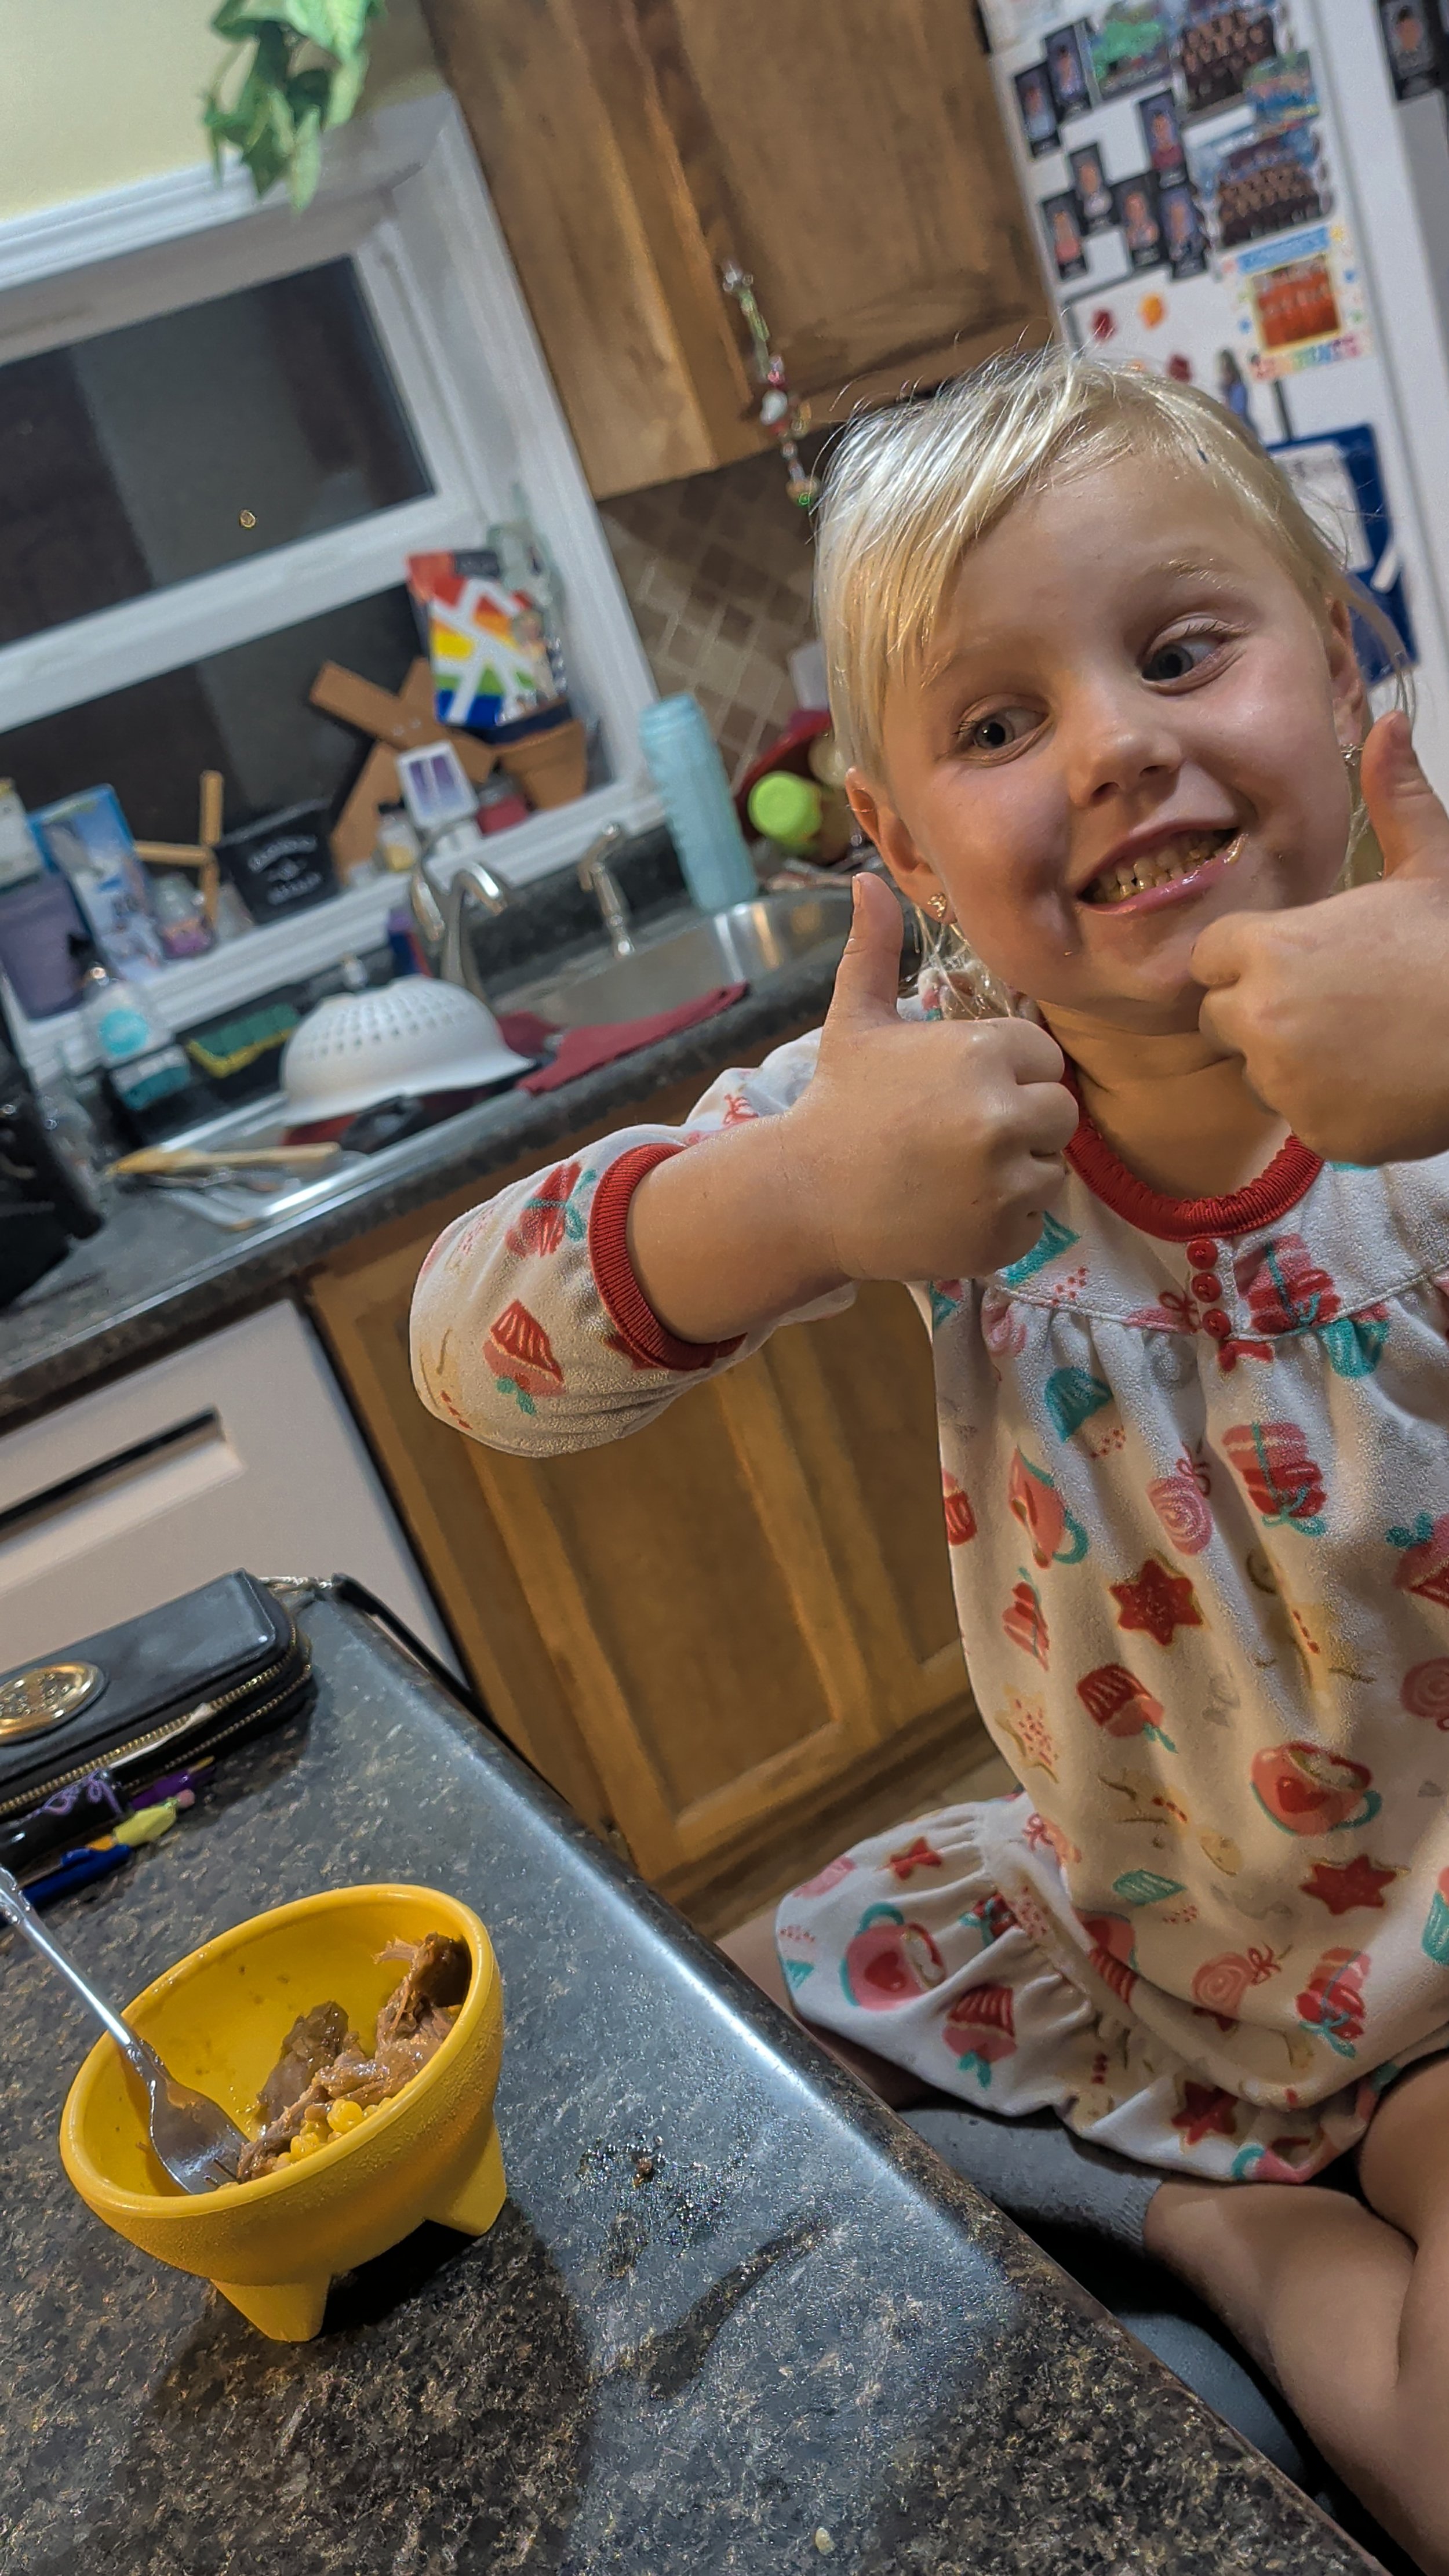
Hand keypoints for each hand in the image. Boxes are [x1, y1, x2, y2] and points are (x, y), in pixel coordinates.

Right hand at [784, 871, 1077, 1282]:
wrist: (804, 1198)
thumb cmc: (837, 1103)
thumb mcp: (856, 1021)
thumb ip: (875, 951)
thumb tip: (866, 880)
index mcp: (981, 1052)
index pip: (1045, 1058)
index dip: (1008, 1074)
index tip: (961, 1092)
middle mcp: (1003, 1113)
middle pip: (1059, 1113)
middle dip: (1020, 1123)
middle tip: (960, 1136)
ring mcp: (1006, 1181)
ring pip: (1052, 1168)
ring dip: (1015, 1172)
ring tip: (955, 1173)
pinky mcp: (1005, 1236)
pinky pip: (1034, 1220)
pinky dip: (1003, 1220)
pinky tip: (953, 1209)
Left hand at [1194, 712, 1448, 1163]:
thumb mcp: (1431, 868)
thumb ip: (1396, 802)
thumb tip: (1389, 726)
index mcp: (1271, 948)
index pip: (1210, 956)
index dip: (1246, 959)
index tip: (1291, 963)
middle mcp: (1260, 1016)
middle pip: (1220, 1018)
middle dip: (1258, 1013)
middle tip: (1331, 1007)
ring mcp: (1283, 1080)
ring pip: (1257, 1072)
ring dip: (1292, 1063)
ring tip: (1362, 1043)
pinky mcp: (1313, 1131)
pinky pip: (1299, 1117)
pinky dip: (1330, 1108)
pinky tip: (1378, 1084)